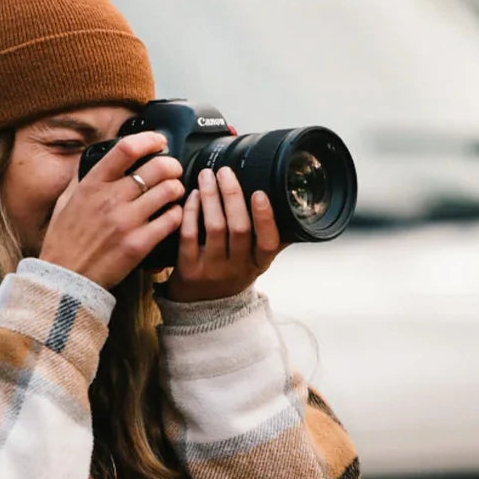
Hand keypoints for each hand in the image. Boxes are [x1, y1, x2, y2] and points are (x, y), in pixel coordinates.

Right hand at [39, 132, 184, 289]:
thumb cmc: (64, 242)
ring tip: (174, 193)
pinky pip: (171, 220)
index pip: (126, 149)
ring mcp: (126, 221)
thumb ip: (82, 179)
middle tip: (173, 171)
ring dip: (177, 189)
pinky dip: (177, 214)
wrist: (65, 279)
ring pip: (169, 191)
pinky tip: (172, 216)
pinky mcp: (139, 244)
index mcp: (92, 184)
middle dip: (172, 165)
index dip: (149, 140)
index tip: (159, 141)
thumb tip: (94, 160)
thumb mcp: (65, 202)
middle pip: (157, 167)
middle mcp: (111, 198)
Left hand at [165, 166, 282, 302]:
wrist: (202, 306)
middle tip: (225, 172)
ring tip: (207, 176)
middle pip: (239, 228)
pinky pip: (189, 236)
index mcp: (258, 263)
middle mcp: (237, 268)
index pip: (268, 242)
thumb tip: (289, 203)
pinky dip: (191, 212)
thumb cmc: (230, 274)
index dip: (265, 217)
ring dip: (211, 197)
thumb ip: (271, 237)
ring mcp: (212, 270)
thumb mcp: (255, 261)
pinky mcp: (188, 269)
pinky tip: (192, 196)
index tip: (260, 193)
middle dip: (232, 196)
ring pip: (214, 228)